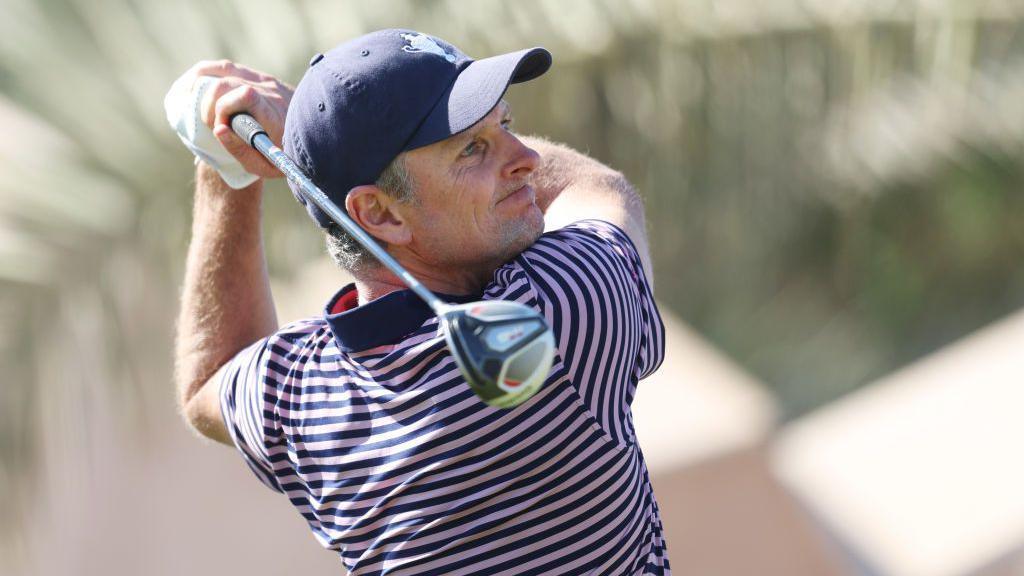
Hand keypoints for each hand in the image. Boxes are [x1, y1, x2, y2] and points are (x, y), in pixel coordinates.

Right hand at [165, 60, 292, 183]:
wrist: (314, 137)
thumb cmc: (287, 156)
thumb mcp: (268, 166)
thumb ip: (241, 151)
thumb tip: (218, 129)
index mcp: (276, 114)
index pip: (245, 94)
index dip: (224, 110)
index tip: (222, 130)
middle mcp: (272, 92)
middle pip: (226, 84)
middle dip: (210, 106)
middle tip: (214, 126)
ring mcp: (266, 80)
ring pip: (223, 72)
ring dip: (207, 92)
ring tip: (209, 113)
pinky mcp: (260, 76)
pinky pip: (227, 67)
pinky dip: (208, 75)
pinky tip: (199, 89)